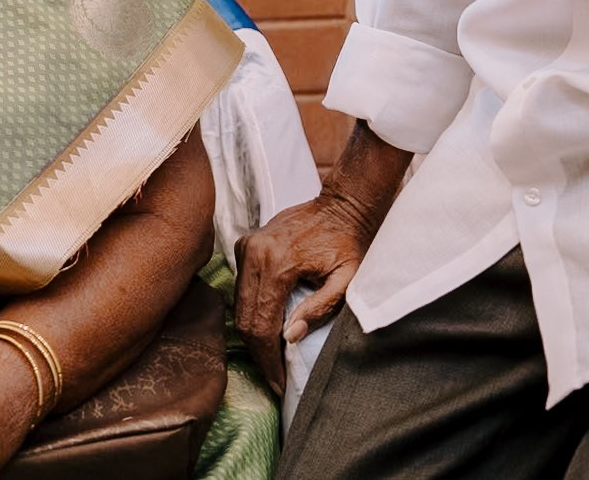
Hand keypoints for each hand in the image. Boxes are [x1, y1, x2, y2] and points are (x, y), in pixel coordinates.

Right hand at [233, 191, 380, 395]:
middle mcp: (255, 253)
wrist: (343, 205)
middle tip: (274, 378)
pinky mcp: (246, 244)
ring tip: (271, 359)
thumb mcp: (346, 280)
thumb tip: (290, 336)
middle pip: (244, 317)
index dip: (269, 359)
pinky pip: (241, 287)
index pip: (262, 324)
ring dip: (252, 334)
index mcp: (278, 263)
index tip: (279, 383)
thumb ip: (319, 308)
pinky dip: (250, 310)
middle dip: (258, 353)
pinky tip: (267, 327)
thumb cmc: (350, 243)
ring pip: (238, 304)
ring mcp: (247, 246)